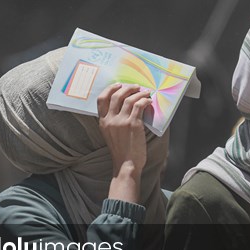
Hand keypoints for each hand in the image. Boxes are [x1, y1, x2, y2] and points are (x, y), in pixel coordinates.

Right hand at [97, 83, 151, 203]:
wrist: (126, 164)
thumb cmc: (121, 151)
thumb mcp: (110, 134)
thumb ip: (113, 121)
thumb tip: (125, 106)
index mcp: (102, 122)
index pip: (101, 99)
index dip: (110, 89)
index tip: (118, 85)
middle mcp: (110, 120)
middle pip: (116, 95)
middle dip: (127, 88)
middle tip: (135, 87)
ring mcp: (121, 121)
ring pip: (129, 99)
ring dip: (139, 93)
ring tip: (145, 93)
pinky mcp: (133, 124)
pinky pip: (139, 106)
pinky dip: (145, 101)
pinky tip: (149, 101)